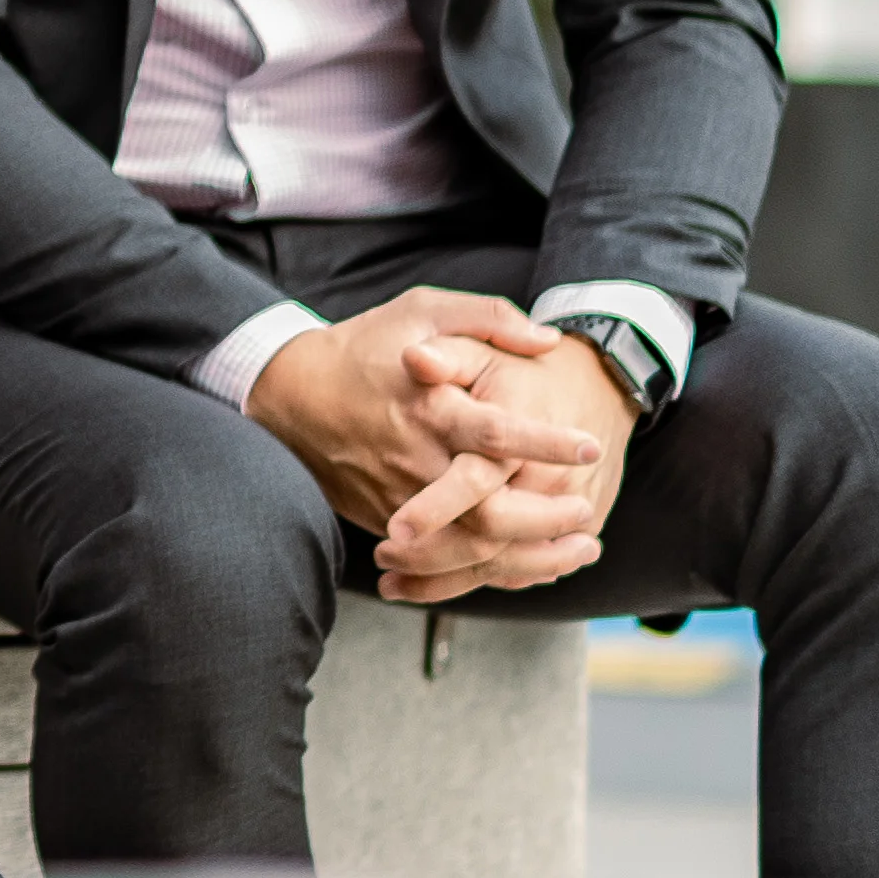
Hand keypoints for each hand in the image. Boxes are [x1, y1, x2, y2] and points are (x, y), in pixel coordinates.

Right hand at [241, 289, 617, 593]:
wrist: (288, 393)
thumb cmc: (362, 346)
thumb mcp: (420, 309)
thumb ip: (487, 318)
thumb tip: (547, 340)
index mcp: (429, 404)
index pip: (494, 432)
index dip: (545, 442)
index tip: (590, 444)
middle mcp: (416, 456)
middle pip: (487, 509)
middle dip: (545, 518)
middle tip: (582, 508)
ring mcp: (399, 494)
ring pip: (470, 545)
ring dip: (531, 554)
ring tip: (579, 547)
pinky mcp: (386, 518)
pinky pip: (443, 557)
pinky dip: (491, 568)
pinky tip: (532, 563)